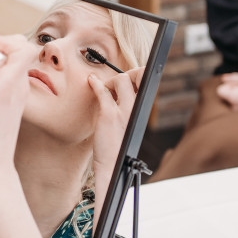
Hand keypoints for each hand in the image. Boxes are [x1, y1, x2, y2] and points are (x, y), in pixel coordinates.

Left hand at [88, 67, 142, 221]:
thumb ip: (124, 104)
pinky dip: (95, 84)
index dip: (137, 74)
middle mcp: (136, 108)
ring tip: (103, 90)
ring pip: (121, 80)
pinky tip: (91, 82)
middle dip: (123, 74)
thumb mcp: (126, 121)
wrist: (112, 164)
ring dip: (109, 81)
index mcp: (142, 110)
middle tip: (113, 84)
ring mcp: (124, 111)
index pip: (146, 81)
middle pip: (135, 76)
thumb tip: (117, 86)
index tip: (127, 77)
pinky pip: (102, 92)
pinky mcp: (109, 115)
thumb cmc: (117, 142)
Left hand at [216, 73, 237, 109]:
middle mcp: (234, 106)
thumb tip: (222, 78)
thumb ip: (232, 78)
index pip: (219, 91)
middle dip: (232, 91)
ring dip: (237, 97)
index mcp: (233, 97)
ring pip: (232, 102)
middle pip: (225, 97)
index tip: (236, 85)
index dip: (227, 86)